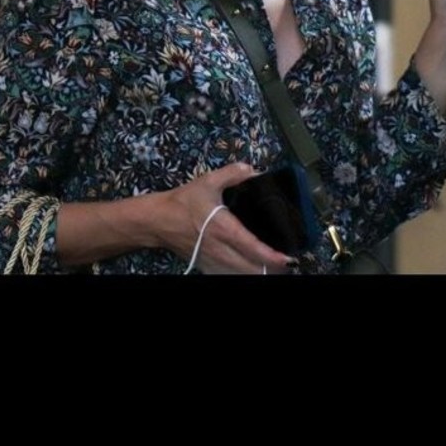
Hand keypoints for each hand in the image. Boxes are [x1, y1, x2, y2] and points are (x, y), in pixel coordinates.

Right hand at [160, 163, 294, 274]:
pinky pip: (227, 275)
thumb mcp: (208, 181)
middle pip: (251, 268)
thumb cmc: (183, 202)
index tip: (287, 257)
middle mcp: (220, 249)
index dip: (272, 256)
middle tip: (286, 262)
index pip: (252, 247)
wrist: (158, 220)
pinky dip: (242, 274)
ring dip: (258, 272)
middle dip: (271, 268)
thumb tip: (253, 170)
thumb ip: (232, 173)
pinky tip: (251, 269)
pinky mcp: (206, 266)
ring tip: (273, 267)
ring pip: (240, 275)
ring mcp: (213, 261)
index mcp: (223, 228)